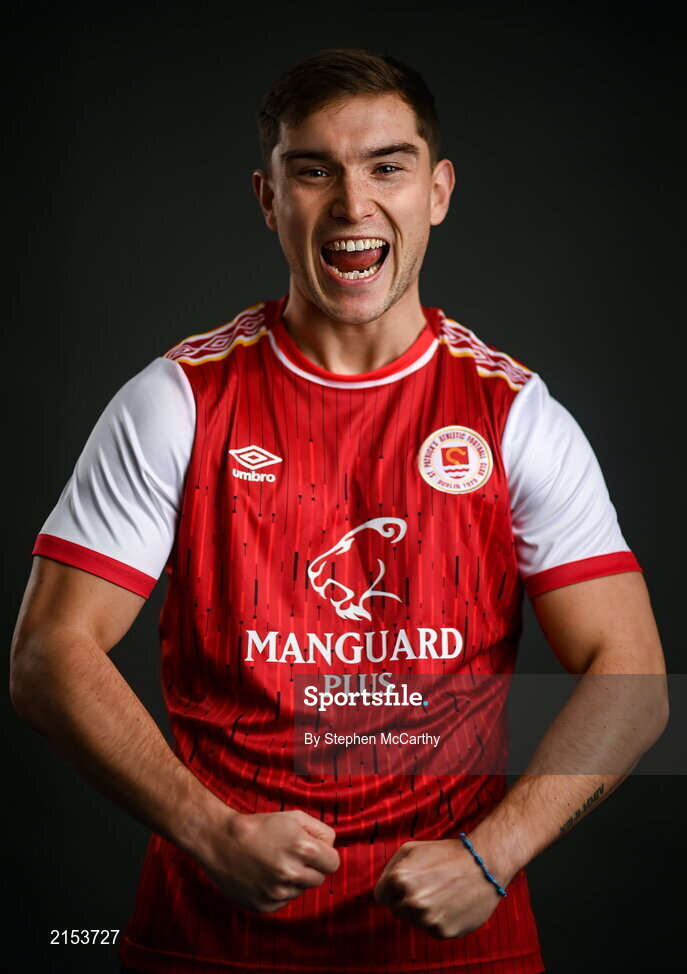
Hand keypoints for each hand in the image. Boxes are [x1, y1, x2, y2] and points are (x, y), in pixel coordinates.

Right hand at [199, 809, 339, 912]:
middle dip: (310, 867)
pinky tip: (263, 874)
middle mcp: (292, 874)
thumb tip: (331, 847)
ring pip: (300, 890)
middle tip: (290, 854)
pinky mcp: (265, 905)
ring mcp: (277, 893)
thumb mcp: (294, 817)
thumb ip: (320, 831)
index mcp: (304, 849)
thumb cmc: (259, 826)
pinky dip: (277, 890)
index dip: (325, 854)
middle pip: (319, 878)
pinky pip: (283, 900)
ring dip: (293, 879)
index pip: (333, 863)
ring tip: (273, 862)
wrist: (221, 841)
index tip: (314, 850)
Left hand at [374, 838, 502, 938]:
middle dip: (406, 899)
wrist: (483, 865)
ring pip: (414, 921)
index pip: (381, 896)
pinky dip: (439, 920)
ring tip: (441, 893)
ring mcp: (428, 919)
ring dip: (423, 911)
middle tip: (427, 886)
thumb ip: (391, 868)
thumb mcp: (412, 848)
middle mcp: (412, 901)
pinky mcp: (444, 932)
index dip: (392, 888)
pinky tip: (451, 903)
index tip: (406, 883)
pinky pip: (432, 929)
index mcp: (400, 879)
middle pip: (397, 910)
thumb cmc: (446, 854)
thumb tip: (382, 889)